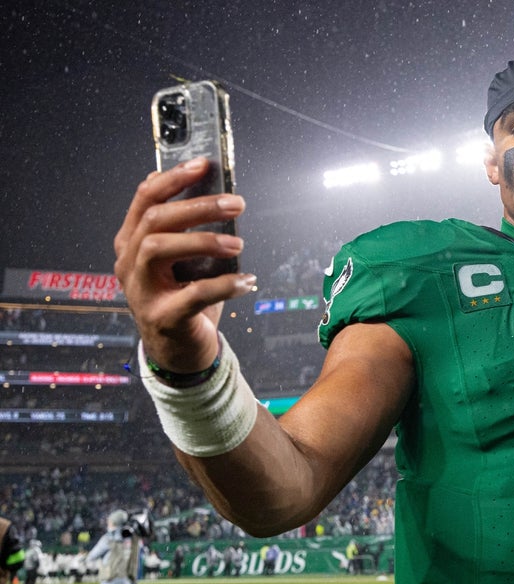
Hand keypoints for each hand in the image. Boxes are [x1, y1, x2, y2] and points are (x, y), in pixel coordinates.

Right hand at [113, 158, 253, 372]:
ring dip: (203, 240)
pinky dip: (224, 285)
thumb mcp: (182, 261)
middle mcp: (129, 263)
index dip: (174, 178)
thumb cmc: (184, 298)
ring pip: (159, 249)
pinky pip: (193, 294)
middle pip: (154, 220)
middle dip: (197, 206)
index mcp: (132, 243)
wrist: (179, 352)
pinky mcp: (163, 318)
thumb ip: (187, 231)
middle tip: (236, 204)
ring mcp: (141, 291)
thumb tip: (212, 192)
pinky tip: (247, 282)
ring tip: (237, 244)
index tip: (204, 164)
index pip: (146, 199)